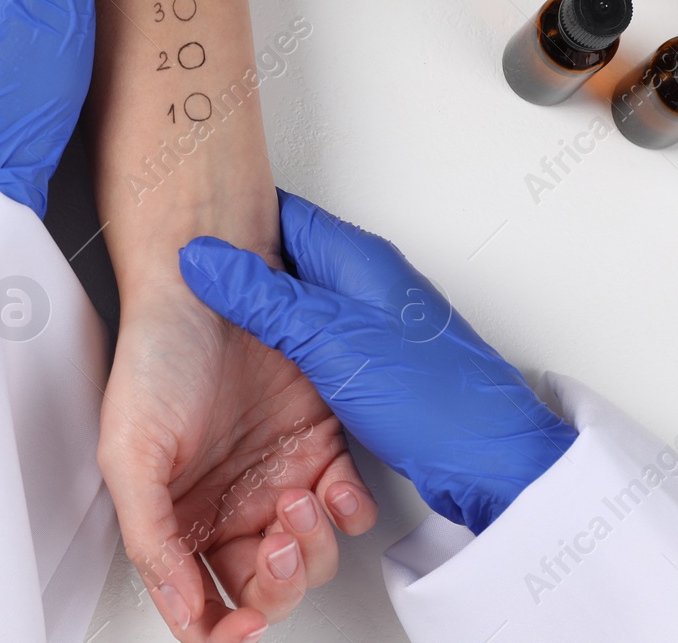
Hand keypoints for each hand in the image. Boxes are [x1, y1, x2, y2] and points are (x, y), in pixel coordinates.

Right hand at [99, 285, 378, 641]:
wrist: (211, 282)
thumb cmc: (159, 353)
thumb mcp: (130, 451)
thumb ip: (149, 536)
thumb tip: (179, 607)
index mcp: (179, 516)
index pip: (203, 602)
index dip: (223, 628)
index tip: (240, 627)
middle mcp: (230, 504)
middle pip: (264, 587)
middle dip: (277, 584)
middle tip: (278, 549)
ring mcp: (278, 478)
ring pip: (309, 554)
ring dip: (312, 545)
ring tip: (299, 502)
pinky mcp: (321, 447)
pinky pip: (347, 506)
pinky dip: (348, 511)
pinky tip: (335, 490)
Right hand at [179, 190, 576, 533]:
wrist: (491, 461)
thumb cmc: (430, 396)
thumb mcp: (328, 338)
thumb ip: (262, 298)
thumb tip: (204, 259)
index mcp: (356, 260)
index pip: (281, 216)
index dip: (232, 221)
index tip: (187, 232)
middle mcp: (364, 286)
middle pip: (286, 262)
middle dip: (239, 276)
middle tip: (186, 291)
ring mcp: (370, 328)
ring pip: (298, 310)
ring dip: (261, 324)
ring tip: (213, 338)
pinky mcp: (373, 369)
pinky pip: (315, 350)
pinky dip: (286, 360)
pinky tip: (263, 379)